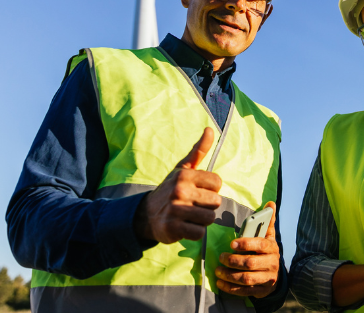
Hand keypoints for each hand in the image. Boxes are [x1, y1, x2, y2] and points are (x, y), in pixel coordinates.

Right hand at [134, 128, 221, 243]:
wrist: (145, 215)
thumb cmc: (170, 189)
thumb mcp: (183, 168)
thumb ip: (198, 150)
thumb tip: (209, 130)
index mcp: (185, 175)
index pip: (217, 182)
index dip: (211, 189)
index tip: (199, 191)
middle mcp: (180, 191)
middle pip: (216, 202)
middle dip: (207, 206)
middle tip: (193, 205)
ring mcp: (176, 210)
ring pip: (209, 218)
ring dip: (202, 220)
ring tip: (190, 216)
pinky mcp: (173, 228)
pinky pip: (199, 233)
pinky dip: (194, 232)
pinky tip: (185, 226)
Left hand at [215, 201, 280, 297]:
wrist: (275, 275)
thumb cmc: (266, 252)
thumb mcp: (269, 236)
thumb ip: (267, 221)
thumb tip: (270, 203)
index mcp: (272, 248)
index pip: (260, 244)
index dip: (246, 244)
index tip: (231, 243)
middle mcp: (272, 264)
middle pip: (251, 263)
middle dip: (233, 261)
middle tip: (221, 257)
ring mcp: (267, 279)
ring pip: (246, 279)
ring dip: (229, 275)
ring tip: (218, 270)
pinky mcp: (261, 291)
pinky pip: (245, 291)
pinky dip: (231, 288)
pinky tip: (220, 283)